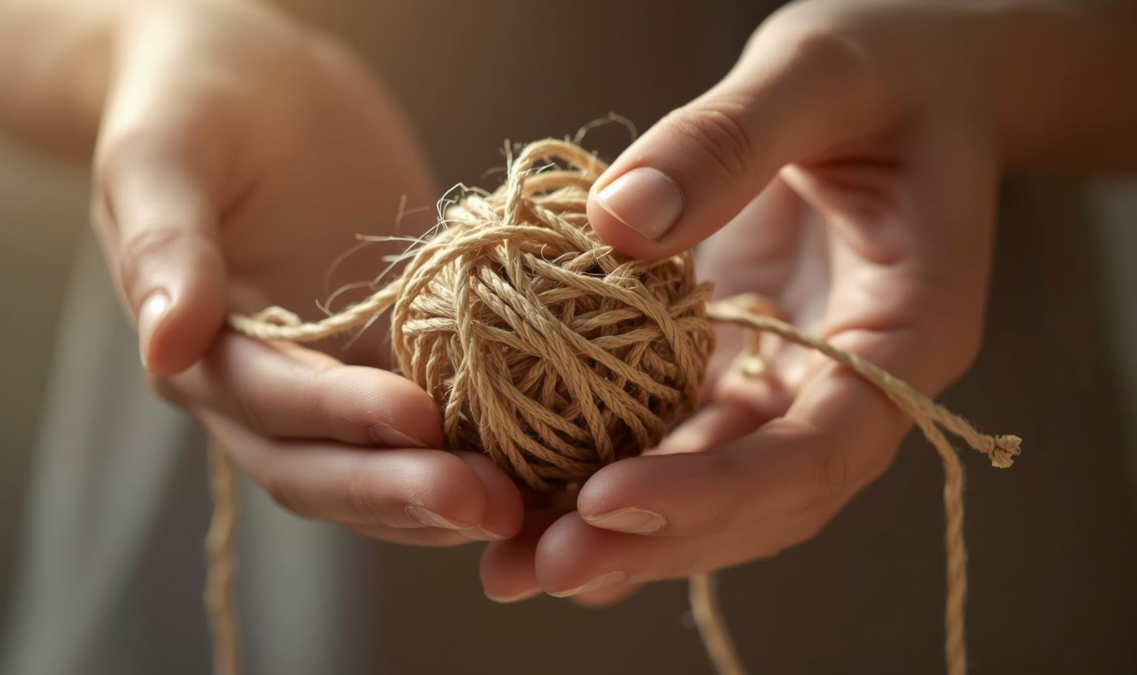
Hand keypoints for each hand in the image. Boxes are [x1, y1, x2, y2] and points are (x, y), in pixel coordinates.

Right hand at [94, 0, 521, 543]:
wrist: (257, 84)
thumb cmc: (198, 100)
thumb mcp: (163, 153)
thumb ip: (166, 244)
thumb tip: (164, 347)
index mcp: (198, 351)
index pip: (269, 402)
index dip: (340, 416)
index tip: (417, 417)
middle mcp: (259, 393)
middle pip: (324, 468)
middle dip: (403, 490)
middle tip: (491, 501)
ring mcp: (330, 385)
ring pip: (379, 469)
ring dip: (444, 495)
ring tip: (526, 501)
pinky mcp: (389, 363)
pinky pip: (432, 427)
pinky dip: (476, 455)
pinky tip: (539, 466)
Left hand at [480, 0, 1042, 602]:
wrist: (911, 78)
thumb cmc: (891, 63)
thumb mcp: (819, 72)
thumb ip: (728, 139)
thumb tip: (615, 224)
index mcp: (909, 329)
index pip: (824, 446)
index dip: (722, 490)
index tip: (610, 499)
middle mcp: (854, 382)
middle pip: (763, 497)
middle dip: (655, 542)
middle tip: (540, 566)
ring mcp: (795, 380)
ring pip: (714, 486)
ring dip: (621, 531)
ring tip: (514, 560)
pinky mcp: (743, 364)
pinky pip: (681, 435)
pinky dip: (611, 470)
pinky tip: (537, 499)